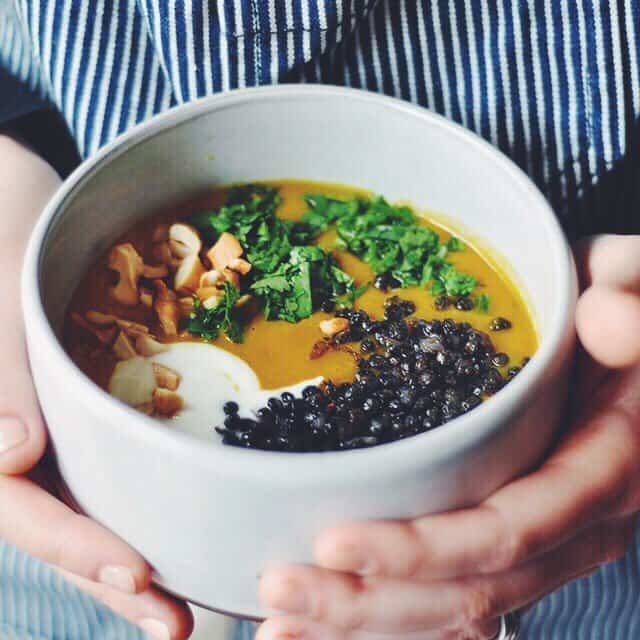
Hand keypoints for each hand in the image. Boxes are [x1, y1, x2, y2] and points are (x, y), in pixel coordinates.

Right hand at [0, 136, 192, 638]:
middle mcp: (7, 438)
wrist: (14, 195)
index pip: (13, 504)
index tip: (135, 572)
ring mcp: (41, 428)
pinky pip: (100, 467)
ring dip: (127, 560)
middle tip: (175, 624)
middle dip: (110, 577)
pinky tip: (178, 531)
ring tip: (184, 609)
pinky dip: (135, 504)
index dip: (70, 543)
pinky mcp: (75, 412)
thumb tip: (12, 462)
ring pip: (78, 508)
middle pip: (51, 526)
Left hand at [257, 234, 639, 639]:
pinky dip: (386, 621)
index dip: (418, 549)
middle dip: (366, 602)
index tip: (330, 541)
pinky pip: (453, 604)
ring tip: (281, 624)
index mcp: (600, 474)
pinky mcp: (516, 548)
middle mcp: (573, 531)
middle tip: (278, 587)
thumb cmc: (620, 323)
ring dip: (364, 626)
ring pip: (454, 614)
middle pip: (465, 592)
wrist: (629, 360)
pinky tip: (323, 627)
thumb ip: (632, 303)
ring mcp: (545, 549)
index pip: (502, 532)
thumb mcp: (633, 290)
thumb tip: (606, 318)